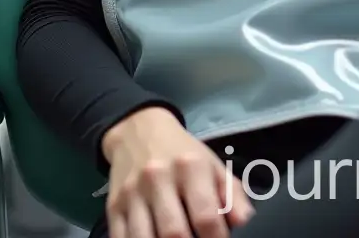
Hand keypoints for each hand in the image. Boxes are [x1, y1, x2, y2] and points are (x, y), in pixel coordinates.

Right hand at [101, 106, 254, 237]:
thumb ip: (232, 194)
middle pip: (174, 232)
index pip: (206, 216)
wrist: (138, 130)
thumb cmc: (183, 153)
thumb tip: (244, 223)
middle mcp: (159, 178)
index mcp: (190, 167)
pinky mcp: (113, 207)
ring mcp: (132, 194)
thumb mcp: (212, 165)